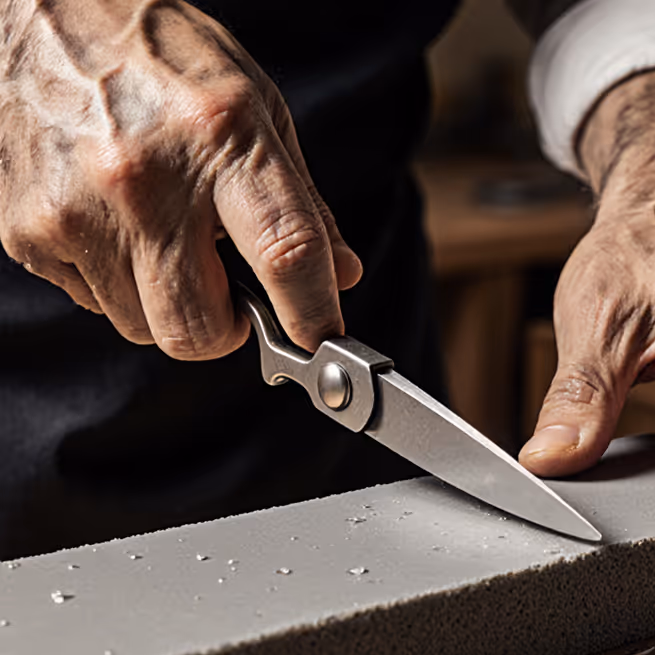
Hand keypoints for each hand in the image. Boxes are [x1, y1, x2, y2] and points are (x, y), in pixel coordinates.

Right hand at [0, 0, 360, 356]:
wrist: (46, 13)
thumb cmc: (162, 57)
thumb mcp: (258, 106)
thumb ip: (303, 201)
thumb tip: (340, 273)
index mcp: (220, 136)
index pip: (286, 253)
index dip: (313, 312)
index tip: (322, 337)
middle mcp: (144, 178)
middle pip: (199, 330)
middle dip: (227, 329)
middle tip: (234, 298)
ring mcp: (77, 209)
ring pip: (144, 327)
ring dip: (169, 302)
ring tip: (166, 234)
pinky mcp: (27, 231)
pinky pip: (93, 302)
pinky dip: (116, 281)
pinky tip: (117, 222)